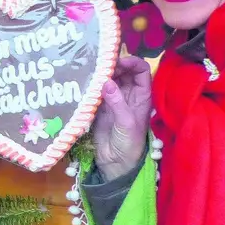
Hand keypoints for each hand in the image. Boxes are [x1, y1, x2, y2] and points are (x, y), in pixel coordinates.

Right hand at [92, 55, 152, 179]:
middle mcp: (128, 94)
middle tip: (99, 65)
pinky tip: (83, 81)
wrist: (116, 163)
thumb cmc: (129, 143)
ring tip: (89, 70)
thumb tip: (106, 81)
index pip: (141, 71)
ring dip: (101, 74)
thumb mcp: (126, 122)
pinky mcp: (100, 106)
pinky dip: (91, 85)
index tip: (117, 61)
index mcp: (141, 96)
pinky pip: (97, 91)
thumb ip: (117, 101)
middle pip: (123, 72)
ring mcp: (114, 100)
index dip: (132, 62)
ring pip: (109, 79)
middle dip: (113, 66)